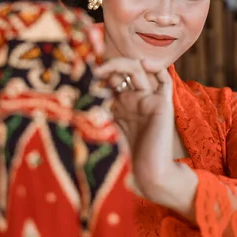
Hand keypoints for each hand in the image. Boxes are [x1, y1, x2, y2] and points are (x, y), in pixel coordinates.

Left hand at [95, 58, 175, 196]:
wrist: (151, 172)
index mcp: (123, 104)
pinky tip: (145, 64)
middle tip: (96, 70)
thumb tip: (72, 104)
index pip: (114, 78)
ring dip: (123, 64)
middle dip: (111, 66)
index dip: (102, 72)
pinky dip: (157, 69)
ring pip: (140, 70)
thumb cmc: (129, 158)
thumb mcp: (108, 132)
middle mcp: (136, 98)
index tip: (87, 73)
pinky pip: (164, 81)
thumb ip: (98, 116)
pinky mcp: (163, 104)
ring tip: (106, 69)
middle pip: (126, 70)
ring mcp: (150, 99)